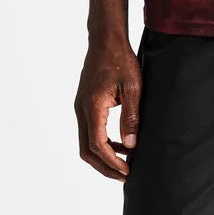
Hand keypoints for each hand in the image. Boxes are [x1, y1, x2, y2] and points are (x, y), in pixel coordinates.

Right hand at [74, 37, 141, 181]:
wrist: (106, 39)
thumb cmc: (121, 59)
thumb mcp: (132, 86)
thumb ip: (131, 116)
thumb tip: (131, 144)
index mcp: (92, 106)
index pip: (97, 145)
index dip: (112, 161)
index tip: (127, 170)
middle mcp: (81, 109)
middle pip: (87, 150)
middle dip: (105, 166)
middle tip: (124, 175)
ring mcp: (80, 107)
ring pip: (86, 142)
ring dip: (103, 155)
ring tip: (125, 161)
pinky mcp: (84, 103)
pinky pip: (89, 130)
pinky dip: (102, 142)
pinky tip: (119, 142)